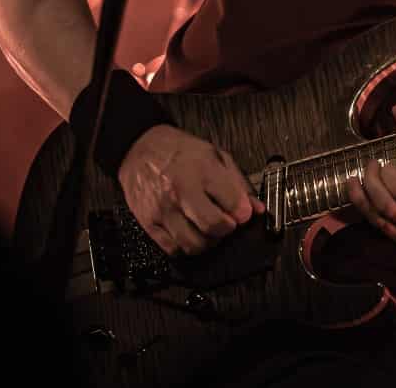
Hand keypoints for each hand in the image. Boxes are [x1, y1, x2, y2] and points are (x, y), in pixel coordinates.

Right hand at [116, 124, 261, 256]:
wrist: (140, 148)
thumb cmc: (177, 150)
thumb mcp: (215, 155)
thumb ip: (237, 182)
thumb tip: (256, 208)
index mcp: (201, 170)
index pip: (233, 203)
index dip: (244, 213)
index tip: (243, 214)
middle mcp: (180, 191)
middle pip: (213, 226)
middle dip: (227, 230)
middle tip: (227, 223)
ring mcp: (163, 209)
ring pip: (193, 243)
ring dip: (207, 242)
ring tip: (208, 230)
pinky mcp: (149, 223)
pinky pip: (173, 249)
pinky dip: (186, 247)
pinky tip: (190, 233)